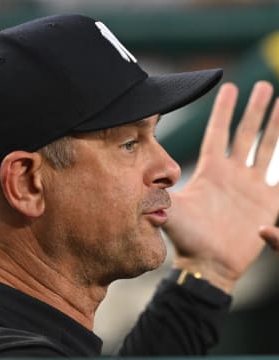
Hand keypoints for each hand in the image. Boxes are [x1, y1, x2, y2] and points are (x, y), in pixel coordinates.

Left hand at [163, 81, 278, 292]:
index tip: (229, 86)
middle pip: (245, 134)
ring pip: (267, 149)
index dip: (224, 110)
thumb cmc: (186, 237)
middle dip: (254, 110)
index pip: (217, 132)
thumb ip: (158, 191)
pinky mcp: (266, 204)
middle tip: (263, 84)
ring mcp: (250, 187)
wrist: (207, 263)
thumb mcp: (170, 208)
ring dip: (276, 127)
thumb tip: (138, 175)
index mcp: (210, 170)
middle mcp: (232, 174)